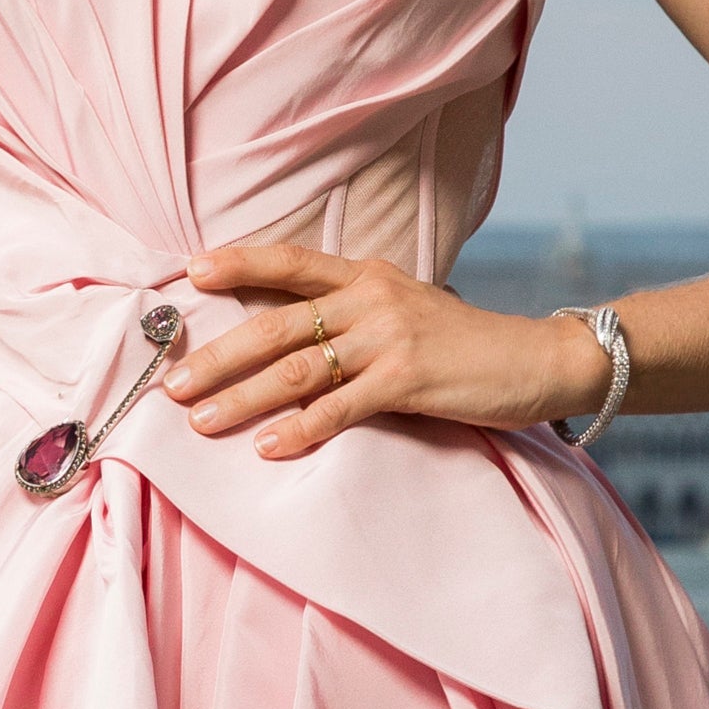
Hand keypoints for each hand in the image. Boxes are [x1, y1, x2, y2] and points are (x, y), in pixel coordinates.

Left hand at [161, 244, 614, 458]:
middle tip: (173, 382)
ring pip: (297, 368)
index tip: (190, 273)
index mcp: (366, 274)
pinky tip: (269, 446)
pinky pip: (340, 407)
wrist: (535, 358)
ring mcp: (389, 337)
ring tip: (202, 421)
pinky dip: (300, 429)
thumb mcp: (402, 308)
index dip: (239, 263)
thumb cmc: (461, 342)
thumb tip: (289, 332)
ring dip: (243, 397)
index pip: (290, 261)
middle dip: (220, 354)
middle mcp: (371, 297)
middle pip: (277, 323)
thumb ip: (351, 313)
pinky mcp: (408, 380)